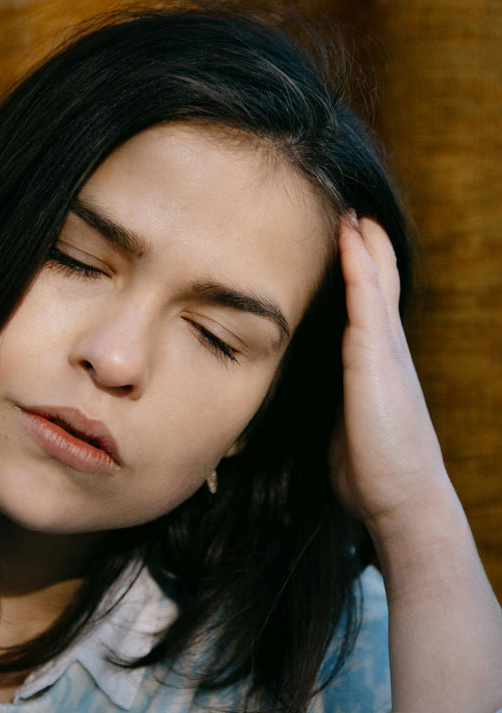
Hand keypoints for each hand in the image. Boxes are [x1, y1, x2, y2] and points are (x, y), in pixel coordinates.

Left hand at [328, 214, 449, 539]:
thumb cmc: (371, 470)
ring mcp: (386, 354)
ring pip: (375, 286)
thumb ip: (333, 403)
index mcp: (378, 367)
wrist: (402, 498)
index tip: (349, 245)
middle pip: (379, 287)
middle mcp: (387, 352)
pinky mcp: (376, 361)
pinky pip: (366, 303)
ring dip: (363, 247)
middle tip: (354, 214)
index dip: (363, 276)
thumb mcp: (345, 426)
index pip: (371, 310)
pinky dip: (358, 268)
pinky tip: (350, 239)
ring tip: (353, 213)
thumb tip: (310, 403)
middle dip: (368, 251)